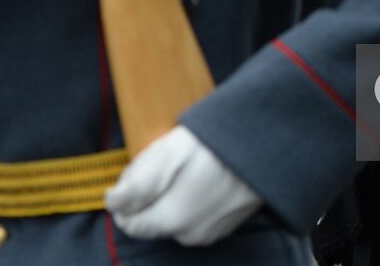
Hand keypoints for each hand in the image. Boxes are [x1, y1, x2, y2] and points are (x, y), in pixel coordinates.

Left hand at [106, 126, 262, 246]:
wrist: (269, 144)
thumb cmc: (217, 144)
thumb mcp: (169, 153)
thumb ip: (137, 184)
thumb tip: (110, 203)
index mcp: (171, 220)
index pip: (129, 222)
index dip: (129, 194)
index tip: (144, 167)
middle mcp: (189, 235)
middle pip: (152, 219)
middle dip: (152, 195)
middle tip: (169, 161)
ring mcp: (211, 233)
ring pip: (175, 218)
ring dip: (174, 196)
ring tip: (191, 165)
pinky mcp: (226, 225)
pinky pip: (197, 216)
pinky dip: (194, 199)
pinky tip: (206, 174)